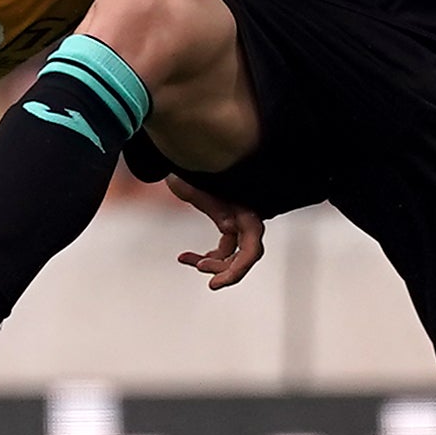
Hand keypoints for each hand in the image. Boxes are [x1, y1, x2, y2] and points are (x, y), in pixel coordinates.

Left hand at [166, 176, 265, 290]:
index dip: (237, 269)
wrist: (184, 150)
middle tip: (210, 284)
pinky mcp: (227, 221)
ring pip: (232, 254)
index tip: (213, 283)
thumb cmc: (191, 167)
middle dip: (226, 270)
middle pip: (245, 255)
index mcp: (246, 209)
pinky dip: (205, 255)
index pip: (251, 248)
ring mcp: (237, 219)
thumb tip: (230, 228)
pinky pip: (222, 247)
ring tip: (186, 259)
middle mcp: (245, 216)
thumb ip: (216, 206)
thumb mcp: (199, 186)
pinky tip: (184, 257)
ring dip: (212, 263)